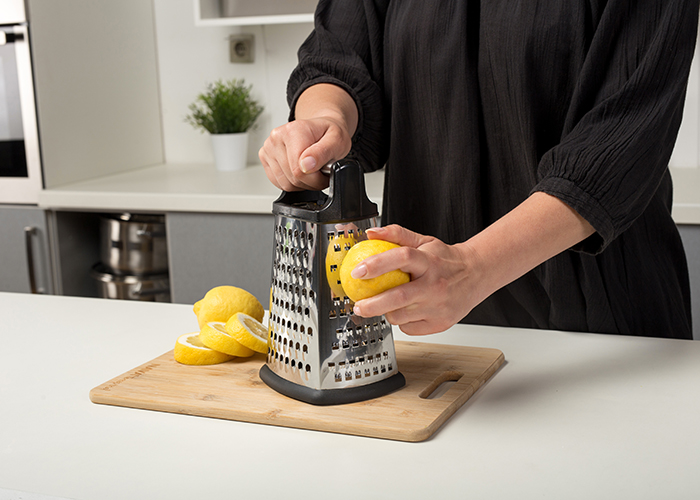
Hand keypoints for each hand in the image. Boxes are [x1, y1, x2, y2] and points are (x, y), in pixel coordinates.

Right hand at [258, 83, 357, 191]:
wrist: (320, 129)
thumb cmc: (327, 134)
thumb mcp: (336, 141)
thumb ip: (322, 153)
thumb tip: (305, 166)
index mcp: (293, 130)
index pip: (299, 170)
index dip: (316, 179)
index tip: (325, 174)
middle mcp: (277, 137)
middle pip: (293, 178)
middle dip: (311, 182)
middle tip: (321, 172)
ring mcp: (268, 148)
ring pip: (286, 183)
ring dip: (302, 183)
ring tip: (311, 170)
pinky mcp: (265, 157)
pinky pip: (279, 183)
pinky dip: (292, 183)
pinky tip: (301, 171)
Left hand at [351, 225, 483, 334]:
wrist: (477, 274)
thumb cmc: (446, 259)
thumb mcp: (424, 242)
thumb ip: (397, 235)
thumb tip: (371, 234)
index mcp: (429, 261)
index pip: (401, 258)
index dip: (376, 264)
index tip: (357, 271)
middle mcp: (434, 284)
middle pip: (398, 297)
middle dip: (372, 304)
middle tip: (358, 305)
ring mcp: (438, 306)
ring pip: (400, 316)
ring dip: (386, 312)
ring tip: (385, 305)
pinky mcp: (440, 323)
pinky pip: (409, 328)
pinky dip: (402, 322)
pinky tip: (406, 312)